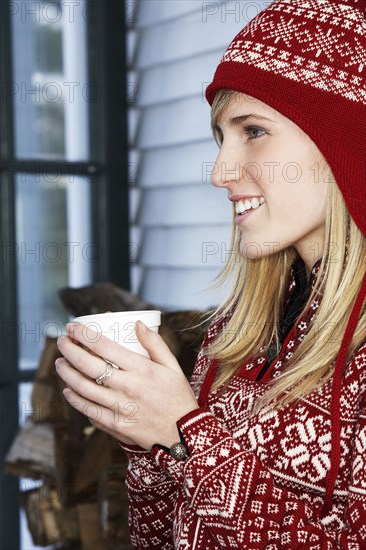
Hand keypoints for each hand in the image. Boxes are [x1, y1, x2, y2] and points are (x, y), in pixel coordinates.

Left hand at [55, 321, 198, 449]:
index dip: (84, 334)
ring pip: (83, 387)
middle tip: (62, 342)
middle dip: (69, 350)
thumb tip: (137, 323)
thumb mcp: (173, 366)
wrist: (183, 435)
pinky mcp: (115, 425)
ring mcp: (119, 407)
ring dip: (67, 373)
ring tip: (61, 363)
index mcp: (142, 369)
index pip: (104, 346)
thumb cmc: (178, 397)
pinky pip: (88, 410)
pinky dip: (75, 399)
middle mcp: (127, 387)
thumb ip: (155, 343)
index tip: (72, 327)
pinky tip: (69, 390)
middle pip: (88, 365)